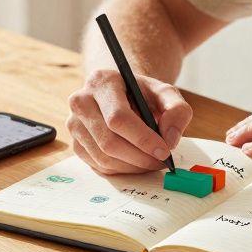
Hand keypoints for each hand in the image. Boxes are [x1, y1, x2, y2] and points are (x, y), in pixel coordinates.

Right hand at [67, 68, 191, 174]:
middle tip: (161, 161)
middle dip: (140, 157)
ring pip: (104, 158)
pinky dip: (122, 169)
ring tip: (151, 161)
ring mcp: (74, 124)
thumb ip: (177, 110)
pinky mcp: (76, 144)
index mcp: (102, 82)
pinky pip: (99, 166)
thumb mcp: (166, 93)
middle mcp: (81, 101)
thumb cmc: (143, 95)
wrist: (122, 95)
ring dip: (133, 166)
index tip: (164, 151)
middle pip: (109, 142)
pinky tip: (136, 160)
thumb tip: (170, 139)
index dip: (143, 139)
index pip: (118, 117)